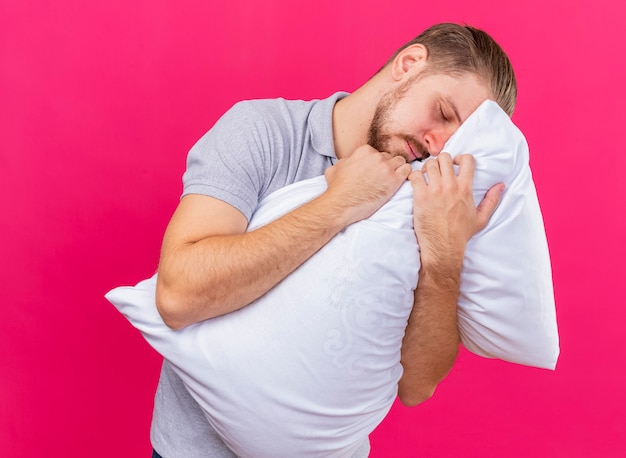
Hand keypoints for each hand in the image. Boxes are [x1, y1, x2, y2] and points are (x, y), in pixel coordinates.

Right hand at [323, 145, 411, 225]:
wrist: (341, 204)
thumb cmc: (337, 189)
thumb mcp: (335, 167)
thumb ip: (346, 161)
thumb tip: (350, 161)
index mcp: (364, 151)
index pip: (377, 153)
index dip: (377, 163)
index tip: (374, 173)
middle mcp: (376, 156)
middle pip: (389, 157)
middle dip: (387, 166)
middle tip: (382, 178)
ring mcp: (386, 168)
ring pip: (400, 162)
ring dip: (397, 169)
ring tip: (392, 179)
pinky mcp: (394, 180)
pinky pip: (407, 171)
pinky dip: (405, 174)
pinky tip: (399, 182)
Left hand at [409, 152, 503, 271]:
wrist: (444, 246)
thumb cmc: (461, 234)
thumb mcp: (481, 218)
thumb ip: (492, 200)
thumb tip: (501, 185)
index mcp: (465, 189)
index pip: (467, 160)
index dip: (461, 157)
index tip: (456, 164)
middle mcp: (450, 186)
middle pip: (444, 157)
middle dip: (441, 161)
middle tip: (438, 169)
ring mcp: (434, 191)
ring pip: (430, 164)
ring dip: (427, 167)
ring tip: (427, 175)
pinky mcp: (420, 196)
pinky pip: (415, 175)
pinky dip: (414, 176)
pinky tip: (416, 182)